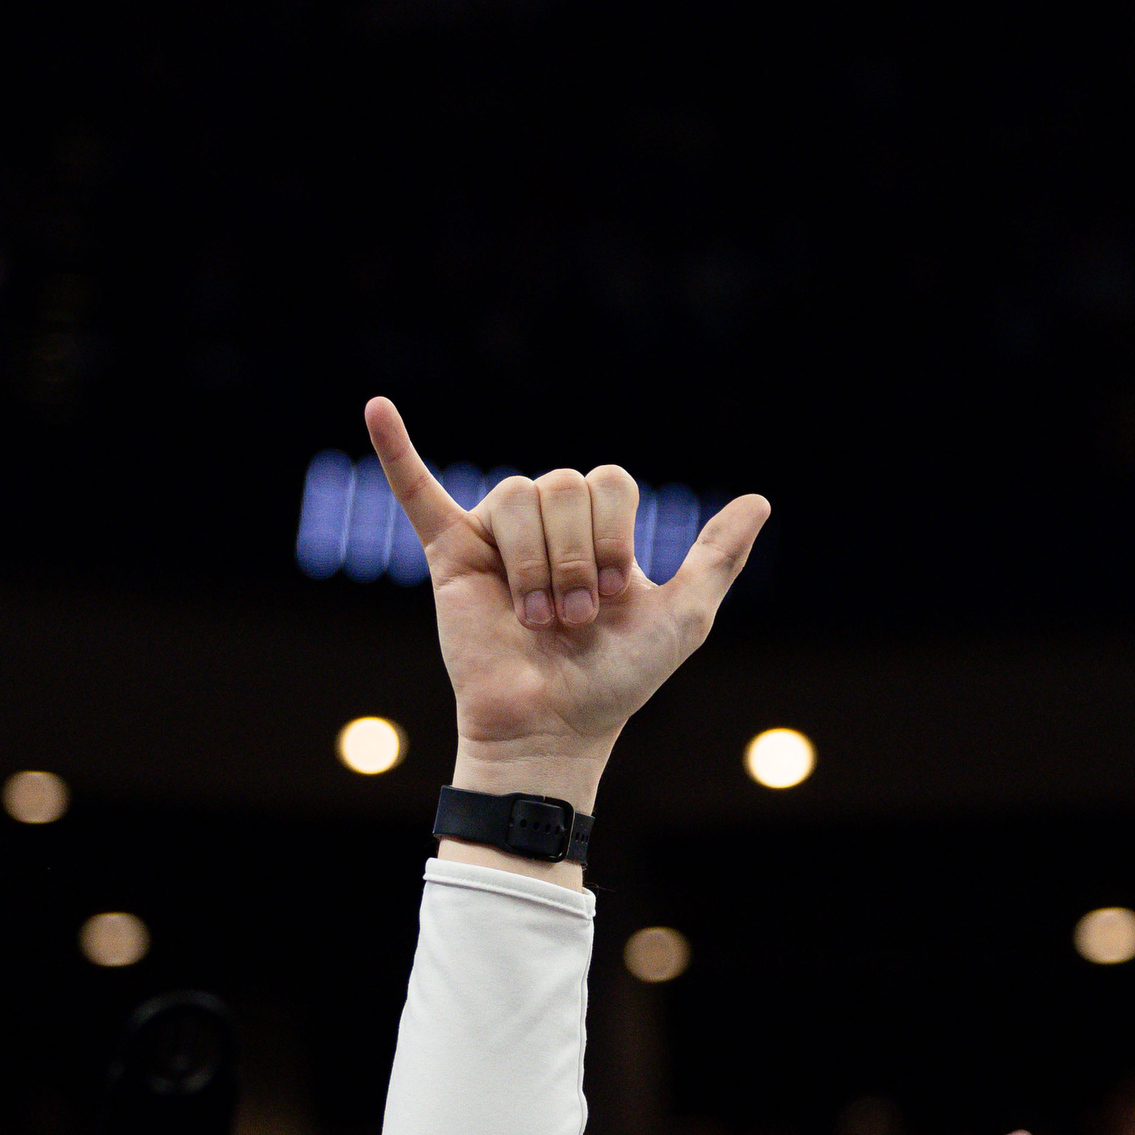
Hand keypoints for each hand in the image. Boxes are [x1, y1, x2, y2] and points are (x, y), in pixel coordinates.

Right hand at [368, 397, 769, 808]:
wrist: (554, 726)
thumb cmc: (616, 680)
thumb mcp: (685, 616)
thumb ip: (716, 557)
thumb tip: (759, 500)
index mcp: (598, 527)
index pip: (610, 481)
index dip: (616, 536)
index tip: (615, 598)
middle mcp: (548, 523)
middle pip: (562, 485)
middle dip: (576, 555)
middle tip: (572, 619)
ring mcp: (497, 535)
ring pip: (517, 493)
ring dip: (535, 562)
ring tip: (536, 617)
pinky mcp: (450, 554)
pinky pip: (418, 492)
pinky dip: (396, 449)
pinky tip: (375, 408)